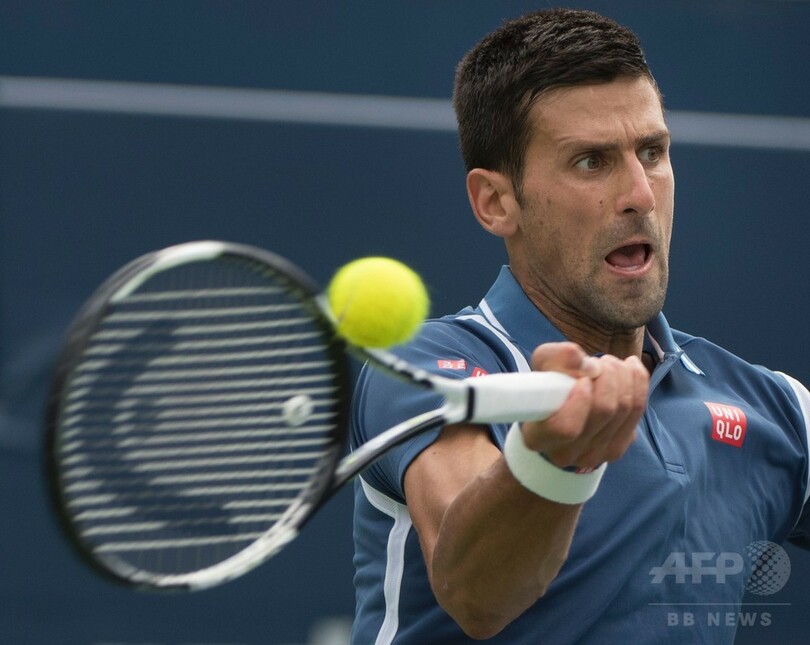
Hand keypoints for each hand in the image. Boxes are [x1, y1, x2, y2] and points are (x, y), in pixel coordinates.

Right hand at [520, 342, 647, 468]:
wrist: (561, 412)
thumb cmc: (548, 388)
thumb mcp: (542, 367)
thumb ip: (555, 357)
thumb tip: (580, 358)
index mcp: (538, 438)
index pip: (564, 427)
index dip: (580, 399)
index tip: (582, 379)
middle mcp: (565, 454)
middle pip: (603, 412)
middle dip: (607, 376)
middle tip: (598, 363)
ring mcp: (594, 455)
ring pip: (623, 409)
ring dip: (622, 376)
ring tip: (610, 364)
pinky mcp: (616, 449)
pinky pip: (638, 411)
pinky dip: (638, 383)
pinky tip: (629, 369)